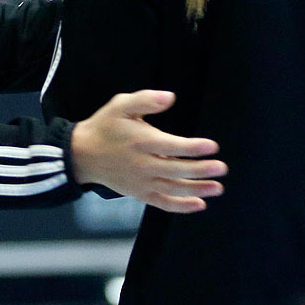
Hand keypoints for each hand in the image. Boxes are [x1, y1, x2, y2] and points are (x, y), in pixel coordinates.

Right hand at [69, 90, 225, 213]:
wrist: (83, 154)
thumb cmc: (105, 126)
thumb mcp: (120, 105)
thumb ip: (145, 100)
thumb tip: (169, 97)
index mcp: (140, 141)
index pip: (172, 146)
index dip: (193, 147)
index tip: (212, 146)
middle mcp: (142, 164)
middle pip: (176, 170)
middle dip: (201, 170)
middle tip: (221, 168)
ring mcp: (141, 182)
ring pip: (173, 189)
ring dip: (197, 189)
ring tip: (217, 187)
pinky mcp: (139, 193)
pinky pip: (163, 203)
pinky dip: (181, 206)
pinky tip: (199, 204)